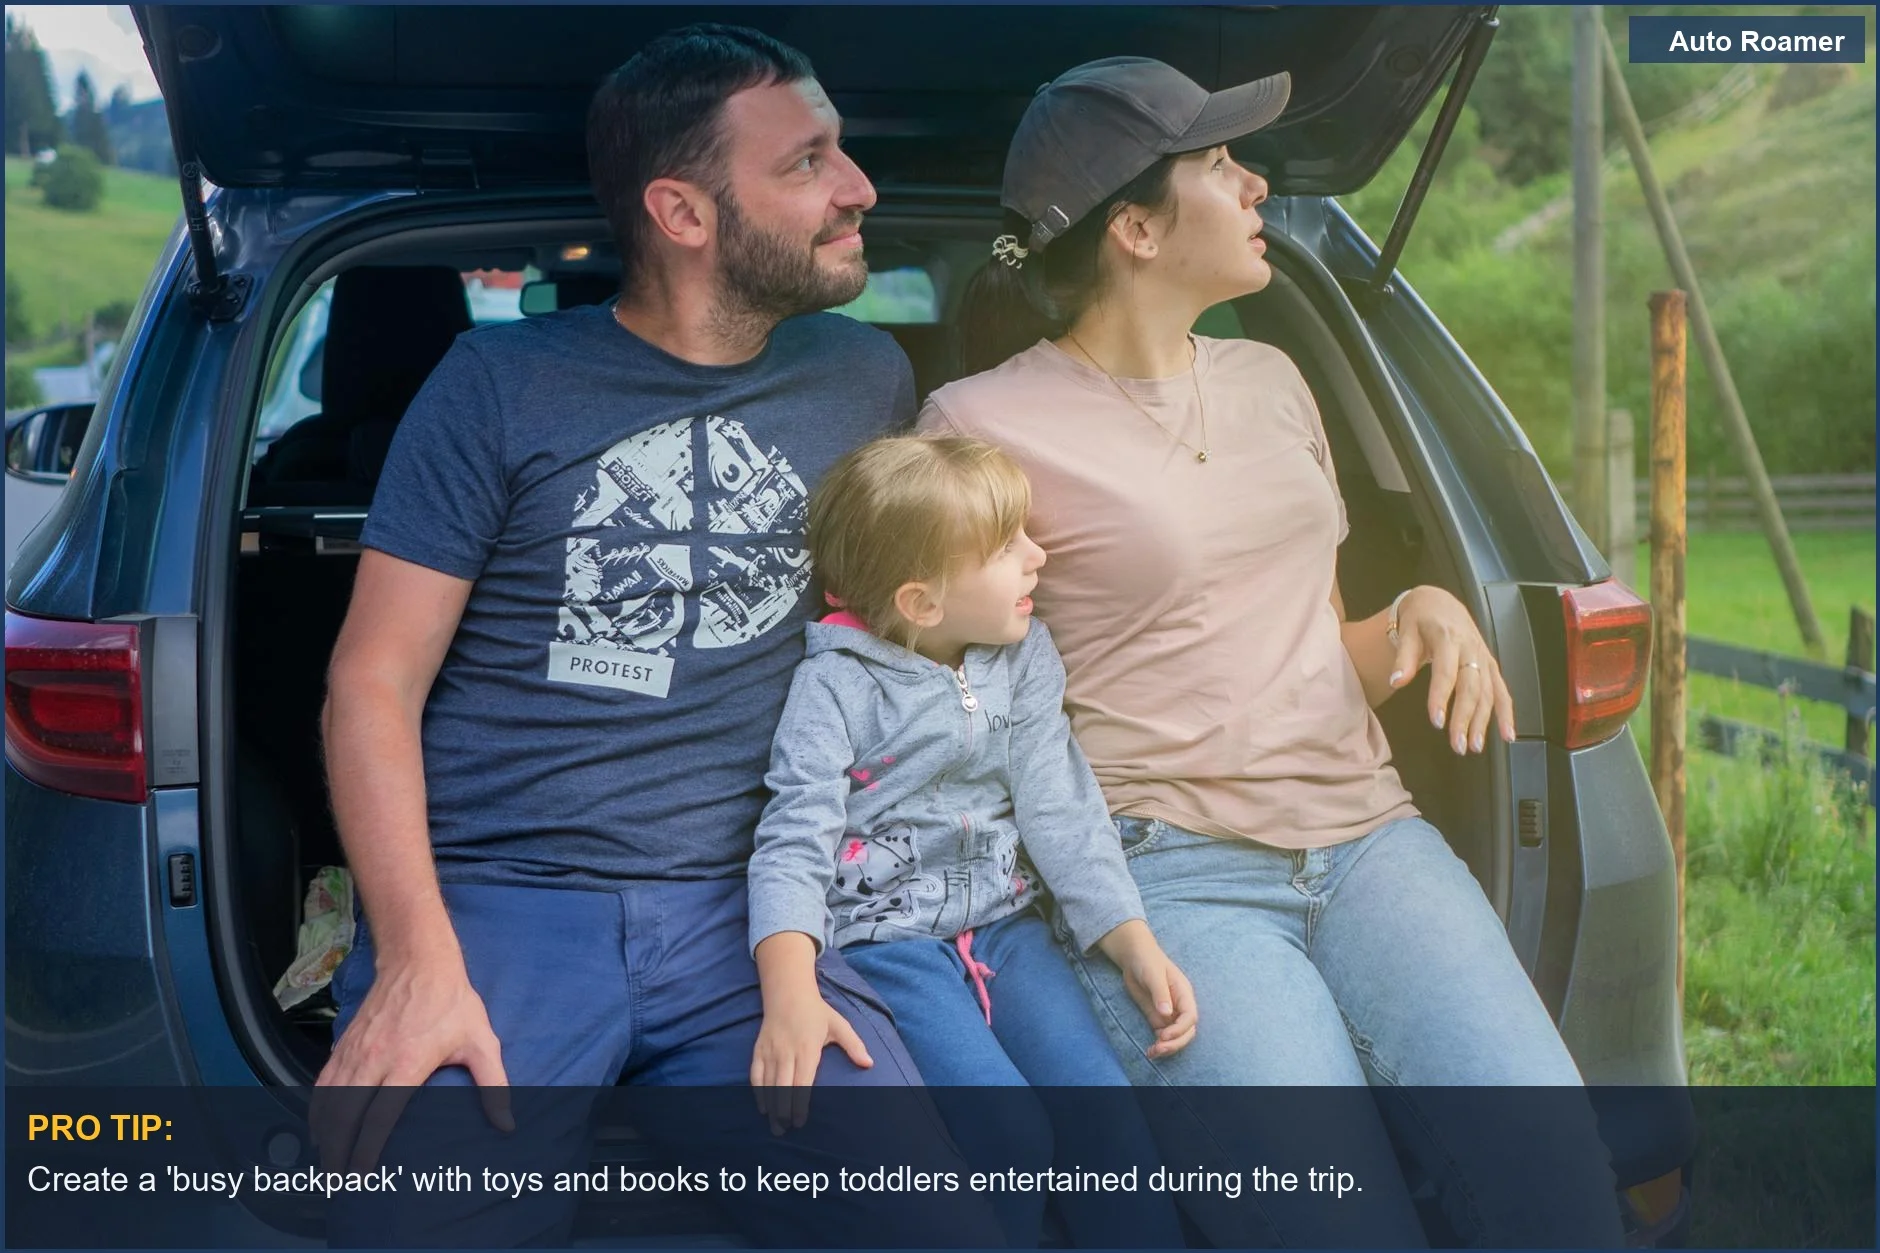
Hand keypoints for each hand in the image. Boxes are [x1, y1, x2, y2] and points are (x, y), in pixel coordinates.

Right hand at [311, 955, 512, 1170]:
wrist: (418, 961)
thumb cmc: (452, 1002)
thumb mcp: (481, 1041)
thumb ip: (494, 1084)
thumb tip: (506, 1124)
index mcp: (408, 1062)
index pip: (380, 1116)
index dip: (367, 1149)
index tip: (362, 1176)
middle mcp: (374, 1059)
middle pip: (345, 1116)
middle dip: (338, 1152)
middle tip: (338, 1183)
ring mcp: (355, 1051)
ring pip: (329, 1102)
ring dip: (324, 1136)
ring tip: (326, 1165)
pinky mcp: (343, 1044)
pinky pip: (322, 1084)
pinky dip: (316, 1110)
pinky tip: (318, 1129)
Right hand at [750, 986, 872, 1134]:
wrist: (788, 992)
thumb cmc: (816, 1012)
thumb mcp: (839, 1024)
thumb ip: (854, 1045)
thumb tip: (869, 1064)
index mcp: (807, 1048)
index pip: (802, 1082)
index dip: (799, 1103)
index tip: (800, 1121)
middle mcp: (786, 1051)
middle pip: (782, 1087)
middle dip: (782, 1110)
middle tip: (784, 1130)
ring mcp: (770, 1050)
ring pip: (768, 1083)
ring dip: (770, 1105)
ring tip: (774, 1125)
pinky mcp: (759, 1048)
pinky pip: (755, 1073)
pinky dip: (758, 1090)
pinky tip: (763, 1105)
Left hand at [1098, 920, 1197, 1059]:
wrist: (1134, 957)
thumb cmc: (1147, 960)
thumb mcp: (1153, 974)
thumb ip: (1160, 993)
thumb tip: (1167, 1013)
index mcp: (1184, 994)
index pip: (1190, 1017)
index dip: (1180, 1029)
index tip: (1163, 1035)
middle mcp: (1180, 1006)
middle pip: (1187, 1031)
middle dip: (1175, 1043)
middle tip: (1158, 1049)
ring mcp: (1170, 1013)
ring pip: (1176, 1037)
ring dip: (1167, 1047)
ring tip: (1152, 1053)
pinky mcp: (1158, 1018)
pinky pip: (1163, 1036)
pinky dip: (1159, 1045)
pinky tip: (1149, 1051)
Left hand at [1389, 586, 1515, 753]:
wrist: (1440, 602)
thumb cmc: (1420, 618)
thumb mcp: (1406, 630)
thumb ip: (1403, 658)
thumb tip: (1396, 682)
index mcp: (1449, 639)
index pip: (1446, 672)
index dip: (1441, 697)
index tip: (1437, 722)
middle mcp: (1471, 649)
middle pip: (1471, 688)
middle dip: (1465, 718)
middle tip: (1457, 745)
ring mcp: (1483, 658)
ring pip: (1488, 693)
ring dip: (1484, 722)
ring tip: (1475, 746)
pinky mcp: (1490, 665)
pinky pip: (1502, 690)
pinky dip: (1507, 713)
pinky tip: (1507, 735)